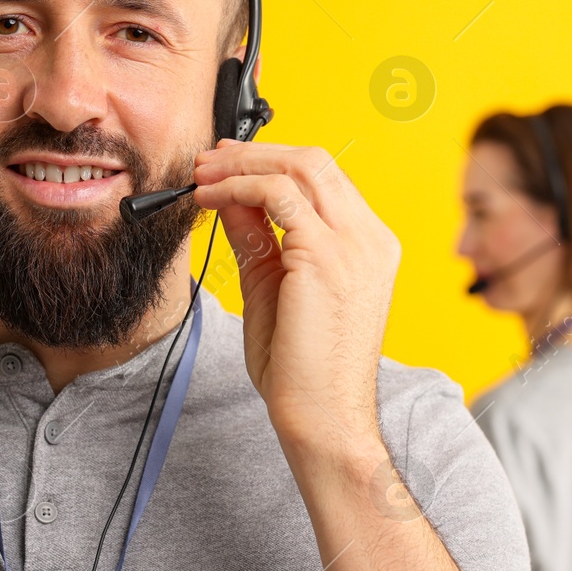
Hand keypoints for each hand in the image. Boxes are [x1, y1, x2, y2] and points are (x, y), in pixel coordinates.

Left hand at [191, 139, 400, 465]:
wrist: (323, 418)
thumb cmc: (303, 371)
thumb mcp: (272, 287)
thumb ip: (257, 239)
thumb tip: (232, 199)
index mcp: (368, 246)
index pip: (324, 179)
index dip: (272, 162)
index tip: (228, 165)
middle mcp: (369, 238)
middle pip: (315, 160)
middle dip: (255, 152)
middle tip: (208, 159)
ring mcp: (354, 243)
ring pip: (300, 166)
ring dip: (243, 163)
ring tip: (202, 174)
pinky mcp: (327, 255)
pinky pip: (277, 195)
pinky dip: (238, 187)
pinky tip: (209, 198)